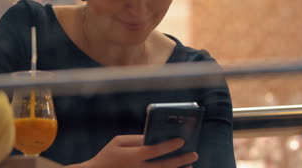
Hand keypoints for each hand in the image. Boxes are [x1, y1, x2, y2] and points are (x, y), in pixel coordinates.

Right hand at [82, 135, 197, 167]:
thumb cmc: (107, 156)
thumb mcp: (118, 142)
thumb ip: (136, 139)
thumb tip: (152, 137)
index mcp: (132, 156)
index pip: (155, 150)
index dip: (170, 145)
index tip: (181, 141)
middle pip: (164, 166)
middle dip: (181, 160)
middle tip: (194, 154)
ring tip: (190, 166)